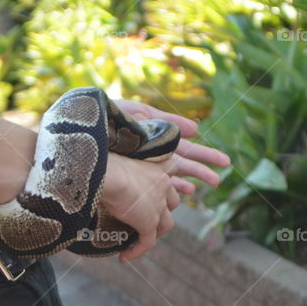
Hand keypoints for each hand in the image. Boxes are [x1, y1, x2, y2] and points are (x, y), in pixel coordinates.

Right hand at [102, 152, 180, 262]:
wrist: (108, 172)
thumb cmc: (105, 160)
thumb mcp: (115, 158)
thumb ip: (115, 166)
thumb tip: (97, 170)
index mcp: (158, 166)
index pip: (168, 178)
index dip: (163, 188)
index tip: (155, 194)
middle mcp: (163, 184)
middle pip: (172, 202)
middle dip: (163, 211)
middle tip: (147, 217)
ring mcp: (158, 205)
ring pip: (165, 224)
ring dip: (155, 232)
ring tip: (140, 239)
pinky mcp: (149, 222)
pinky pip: (148, 242)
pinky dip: (137, 250)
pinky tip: (124, 257)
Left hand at [114, 99, 229, 194]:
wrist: (82, 127)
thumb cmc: (108, 117)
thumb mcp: (139, 112)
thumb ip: (167, 120)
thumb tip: (197, 130)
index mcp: (155, 136)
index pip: (186, 148)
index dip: (205, 155)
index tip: (224, 162)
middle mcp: (151, 153)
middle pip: (183, 163)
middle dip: (202, 170)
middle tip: (220, 180)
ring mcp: (142, 165)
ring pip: (171, 176)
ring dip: (189, 181)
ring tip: (205, 188)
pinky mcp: (130, 175)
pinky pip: (154, 185)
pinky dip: (169, 189)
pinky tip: (182, 194)